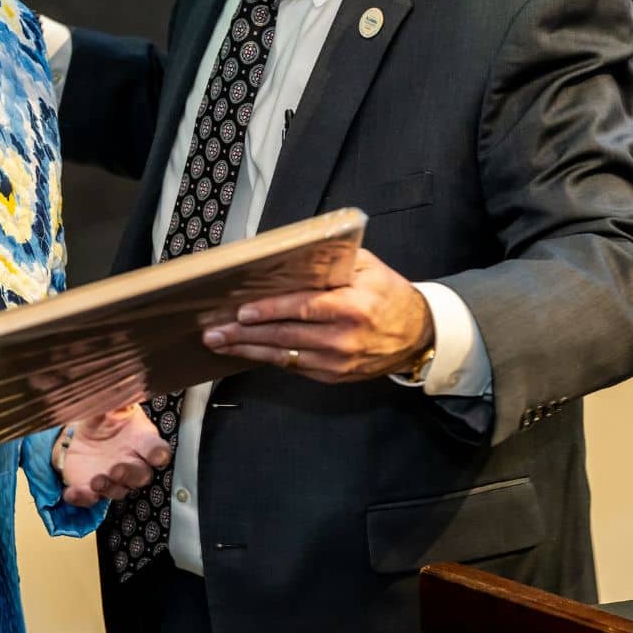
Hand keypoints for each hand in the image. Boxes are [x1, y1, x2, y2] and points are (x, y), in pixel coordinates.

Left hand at [57, 404, 169, 507]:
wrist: (81, 434)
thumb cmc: (106, 419)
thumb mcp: (110, 406)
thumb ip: (116, 401)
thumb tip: (119, 392)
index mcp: (141, 440)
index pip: (157, 449)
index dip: (158, 454)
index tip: (156, 456)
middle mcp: (131, 463)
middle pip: (140, 476)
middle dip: (130, 475)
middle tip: (117, 469)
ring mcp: (113, 479)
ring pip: (117, 490)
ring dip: (108, 487)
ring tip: (96, 480)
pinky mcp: (92, 489)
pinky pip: (89, 498)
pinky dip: (81, 497)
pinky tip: (71, 493)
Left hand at [201, 248, 434, 383]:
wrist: (418, 334)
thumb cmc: (388, 293)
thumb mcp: (367, 267)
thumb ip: (332, 261)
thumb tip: (290, 256)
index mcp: (352, 307)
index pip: (303, 309)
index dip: (270, 311)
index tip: (242, 312)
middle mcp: (343, 339)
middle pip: (285, 337)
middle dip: (244, 335)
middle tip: (214, 331)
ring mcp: (338, 362)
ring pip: (284, 356)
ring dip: (248, 350)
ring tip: (219, 343)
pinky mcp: (334, 376)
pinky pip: (294, 367)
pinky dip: (268, 358)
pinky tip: (246, 351)